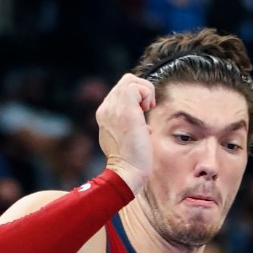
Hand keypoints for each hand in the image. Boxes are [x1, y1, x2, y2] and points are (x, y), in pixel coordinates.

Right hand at [96, 73, 154, 193]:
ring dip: (145, 92)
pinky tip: (148, 110)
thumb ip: (129, 127)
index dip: (137, 98)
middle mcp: (106, 109)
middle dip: (142, 92)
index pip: (121, 92)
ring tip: (147, 109)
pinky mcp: (125, 109)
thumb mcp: (127, 139)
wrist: (126, 172)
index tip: (143, 115)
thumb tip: (144, 125)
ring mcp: (113, 108)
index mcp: (105, 115)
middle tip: (147, 110)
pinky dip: (147, 94)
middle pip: (126, 82)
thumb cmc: (132, 160)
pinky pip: (136, 86)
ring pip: (131, 80)